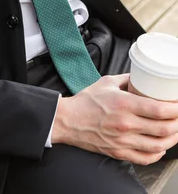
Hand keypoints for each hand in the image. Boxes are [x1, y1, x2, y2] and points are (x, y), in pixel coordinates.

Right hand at [52, 74, 177, 164]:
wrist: (68, 121)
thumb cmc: (86, 101)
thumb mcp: (106, 82)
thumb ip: (127, 79)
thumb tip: (142, 77)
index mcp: (124, 104)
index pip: (159, 110)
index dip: (175, 109)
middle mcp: (126, 124)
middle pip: (163, 129)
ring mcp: (123, 141)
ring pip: (159, 145)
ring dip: (172, 139)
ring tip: (175, 131)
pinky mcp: (119, 152)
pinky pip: (146, 158)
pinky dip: (158, 154)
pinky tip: (161, 146)